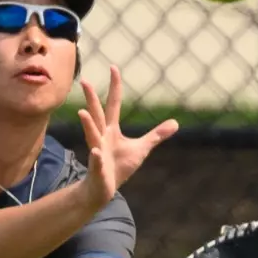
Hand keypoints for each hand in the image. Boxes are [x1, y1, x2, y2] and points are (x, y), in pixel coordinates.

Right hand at [79, 66, 178, 207]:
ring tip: (82, 112)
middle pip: (97, 114)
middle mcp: (102, 137)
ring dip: (88, 125)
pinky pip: (97, 162)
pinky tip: (96, 152)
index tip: (113, 67)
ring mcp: (98, 152)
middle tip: (85, 81)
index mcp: (111, 130)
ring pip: (92, 135)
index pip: (113, 104)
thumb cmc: (118, 167)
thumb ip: (156, 135)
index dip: (115, 86)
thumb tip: (176, 123)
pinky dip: (96, 157)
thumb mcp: (141, 149)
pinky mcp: (98, 168)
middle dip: (91, 98)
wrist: (102, 189)